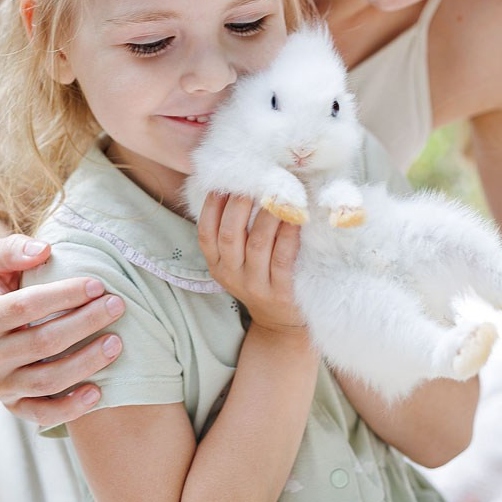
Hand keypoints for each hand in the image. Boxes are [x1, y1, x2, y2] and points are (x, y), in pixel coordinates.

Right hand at [0, 234, 124, 426]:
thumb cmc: (1, 287)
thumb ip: (12, 249)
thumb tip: (42, 250)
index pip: (26, 306)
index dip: (64, 295)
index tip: (98, 284)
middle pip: (42, 343)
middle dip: (85, 323)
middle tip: (117, 305)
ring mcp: (0, 385)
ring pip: (47, 380)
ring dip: (86, 362)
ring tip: (117, 342)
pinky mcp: (15, 406)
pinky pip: (42, 414)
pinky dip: (70, 408)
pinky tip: (98, 391)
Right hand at [197, 193, 304, 333]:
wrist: (281, 323)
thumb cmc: (261, 276)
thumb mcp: (239, 259)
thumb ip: (236, 230)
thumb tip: (242, 183)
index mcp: (217, 263)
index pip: (206, 233)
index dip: (212, 206)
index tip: (225, 181)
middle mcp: (231, 274)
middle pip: (229, 235)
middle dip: (240, 204)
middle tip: (255, 179)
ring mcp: (255, 285)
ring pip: (257, 244)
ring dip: (268, 215)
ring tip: (279, 192)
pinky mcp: (280, 292)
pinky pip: (282, 258)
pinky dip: (288, 235)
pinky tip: (296, 218)